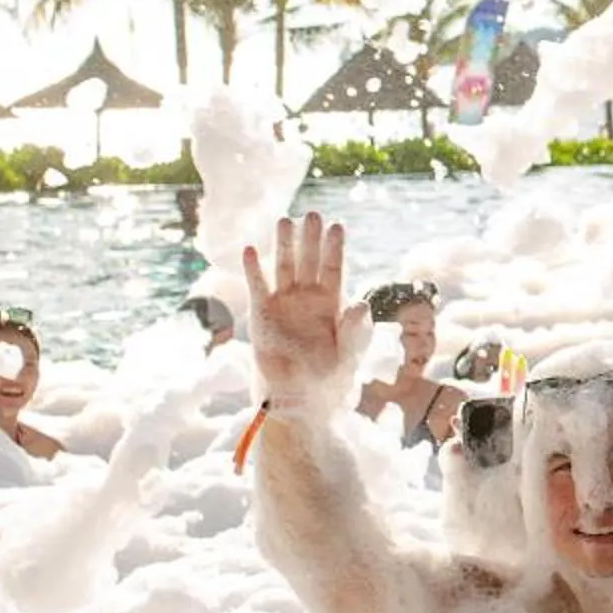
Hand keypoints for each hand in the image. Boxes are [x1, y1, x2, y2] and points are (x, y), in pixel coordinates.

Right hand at [241, 213, 368, 412]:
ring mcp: (284, 303)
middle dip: (311, 239)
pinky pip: (258, 286)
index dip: (335, 248)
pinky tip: (250, 249)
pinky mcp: (261, 314)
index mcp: (332, 304)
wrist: (299, 398)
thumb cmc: (329, 377)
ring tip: (285, 220)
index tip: (337, 226)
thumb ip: (354, 330)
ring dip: (283, 245)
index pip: (334, 269)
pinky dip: (253, 269)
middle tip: (312, 214)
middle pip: (309, 261)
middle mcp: (308, 298)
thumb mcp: (348, 354)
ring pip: (284, 267)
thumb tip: (362, 304)